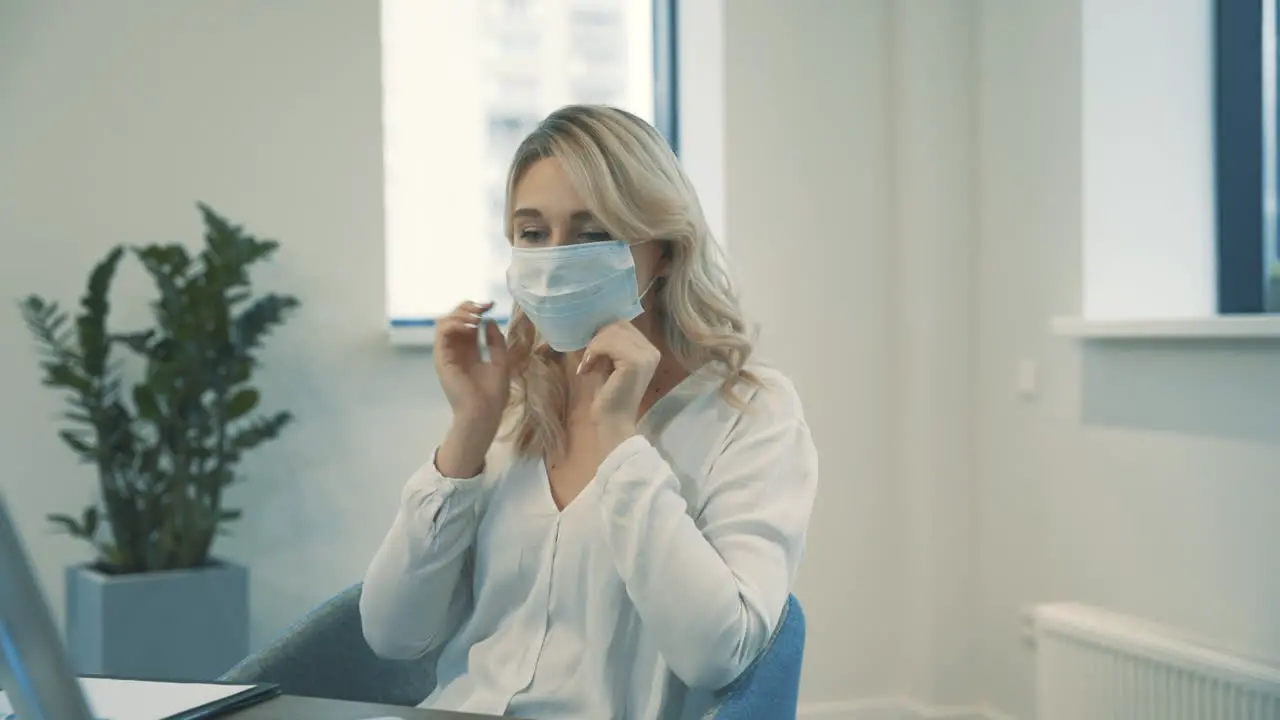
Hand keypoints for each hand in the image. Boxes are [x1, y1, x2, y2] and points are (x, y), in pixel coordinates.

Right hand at [434, 302, 508, 475]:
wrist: (484, 412)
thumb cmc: (493, 394)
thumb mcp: (500, 362)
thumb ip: (495, 341)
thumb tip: (489, 320)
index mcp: (470, 351)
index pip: (468, 323)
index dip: (477, 310)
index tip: (491, 304)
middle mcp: (457, 349)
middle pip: (455, 318)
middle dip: (468, 307)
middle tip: (483, 307)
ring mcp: (447, 353)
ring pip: (445, 322)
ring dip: (460, 313)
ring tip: (476, 317)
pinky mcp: (441, 358)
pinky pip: (442, 333)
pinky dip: (454, 324)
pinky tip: (470, 326)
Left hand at [577, 320, 660, 444]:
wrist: (614, 423)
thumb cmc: (610, 396)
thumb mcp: (609, 363)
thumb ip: (608, 344)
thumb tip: (594, 326)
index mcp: (649, 350)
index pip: (622, 325)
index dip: (602, 334)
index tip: (590, 354)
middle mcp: (652, 350)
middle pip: (617, 325)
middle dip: (597, 339)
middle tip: (587, 360)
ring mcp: (645, 356)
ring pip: (611, 332)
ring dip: (593, 347)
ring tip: (587, 365)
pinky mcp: (635, 362)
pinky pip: (608, 344)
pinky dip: (593, 352)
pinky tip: (588, 369)